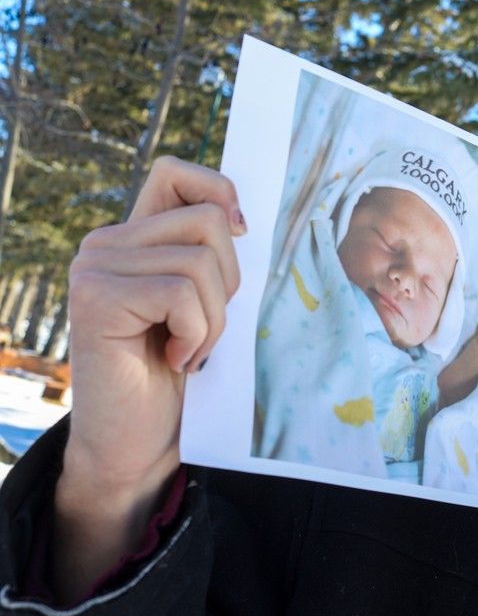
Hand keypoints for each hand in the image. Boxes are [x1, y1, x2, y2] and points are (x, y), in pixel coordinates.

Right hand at [54, 156, 243, 600]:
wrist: (137, 442)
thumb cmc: (177, 376)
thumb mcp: (204, 305)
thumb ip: (209, 258)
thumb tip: (244, 217)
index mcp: (134, 237)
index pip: (175, 173)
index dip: (217, 189)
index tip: (240, 232)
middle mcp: (106, 243)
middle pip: (207, 220)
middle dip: (229, 282)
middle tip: (203, 328)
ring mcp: (94, 267)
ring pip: (200, 261)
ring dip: (213, 318)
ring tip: (189, 349)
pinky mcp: (95, 298)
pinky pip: (181, 293)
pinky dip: (196, 333)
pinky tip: (175, 360)